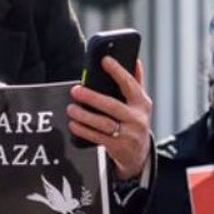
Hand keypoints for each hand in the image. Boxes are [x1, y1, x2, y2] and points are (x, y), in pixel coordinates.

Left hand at [67, 57, 152, 178]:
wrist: (138, 154)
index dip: (118, 71)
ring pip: (103, 123)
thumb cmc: (134, 121)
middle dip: (93, 97)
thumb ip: (136, 82)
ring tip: (71, 108)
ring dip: (85, 116)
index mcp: (142, 103)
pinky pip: (98, 137)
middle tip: (75, 90)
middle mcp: (137, 118)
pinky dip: (84, 131)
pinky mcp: (118, 147)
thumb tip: (135, 60)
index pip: (130, 84)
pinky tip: (73, 124)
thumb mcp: (139, 103)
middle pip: (113, 105)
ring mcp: (128, 134)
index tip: (104, 60)